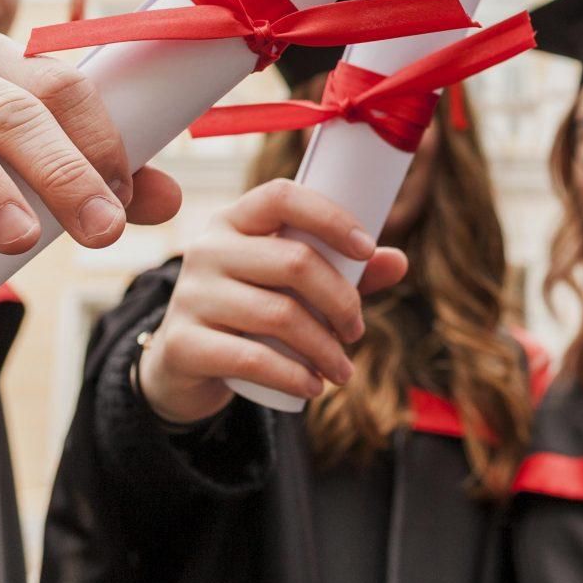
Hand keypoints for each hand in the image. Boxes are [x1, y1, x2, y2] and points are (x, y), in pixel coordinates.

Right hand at [0, 35, 181, 294]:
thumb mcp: (41, 187)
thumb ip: (104, 187)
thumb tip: (172, 199)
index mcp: (2, 65)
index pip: (61, 86)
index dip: (98, 140)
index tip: (123, 199)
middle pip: (10, 109)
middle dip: (62, 172)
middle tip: (98, 233)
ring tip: (19, 238)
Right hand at [136, 179, 409, 424]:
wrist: (184, 363)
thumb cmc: (249, 311)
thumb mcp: (289, 285)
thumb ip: (340, 271)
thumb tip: (398, 262)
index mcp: (234, 221)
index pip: (282, 196)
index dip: (330, 217)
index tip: (367, 249)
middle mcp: (207, 249)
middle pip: (294, 261)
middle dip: (341, 300)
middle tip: (356, 330)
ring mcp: (190, 295)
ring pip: (279, 314)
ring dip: (325, 348)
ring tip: (343, 370)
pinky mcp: (183, 343)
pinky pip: (252, 358)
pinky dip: (294, 375)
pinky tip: (313, 387)